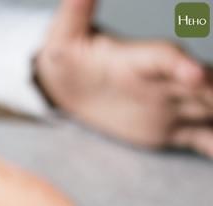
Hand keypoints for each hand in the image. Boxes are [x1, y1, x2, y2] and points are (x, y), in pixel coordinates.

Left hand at [35, 0, 212, 156]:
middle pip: (204, 85)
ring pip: (211, 110)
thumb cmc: (66, 56)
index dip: (180, 65)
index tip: (193, 76)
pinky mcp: (171, 128)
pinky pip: (202, 138)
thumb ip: (75, 13)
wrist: (68, 83)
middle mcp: (166, 80)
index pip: (164, 58)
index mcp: (139, 59)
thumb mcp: (63, 37)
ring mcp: (173, 104)